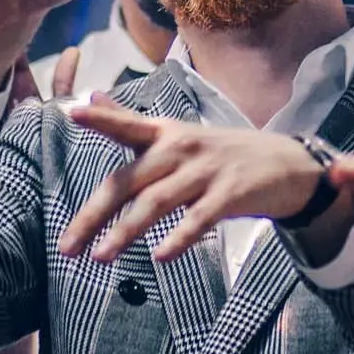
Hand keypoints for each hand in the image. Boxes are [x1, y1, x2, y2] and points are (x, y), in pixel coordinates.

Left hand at [61, 99, 334, 262]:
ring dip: (126, 230)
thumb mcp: (176, 133)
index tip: (73, 112)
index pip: (128, 125)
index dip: (102, 118)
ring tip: (101, 257)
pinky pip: (200, 218)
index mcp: (165, 133)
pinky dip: (179, 237)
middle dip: (95, 214)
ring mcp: (207, 169)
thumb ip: (130, 121)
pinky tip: (161, 257)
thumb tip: (90, 96)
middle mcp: (182, 148)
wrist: (286, 164)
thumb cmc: (220, 153)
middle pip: (130, 180)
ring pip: (157, 202)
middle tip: (66, 246)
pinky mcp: (231, 193)